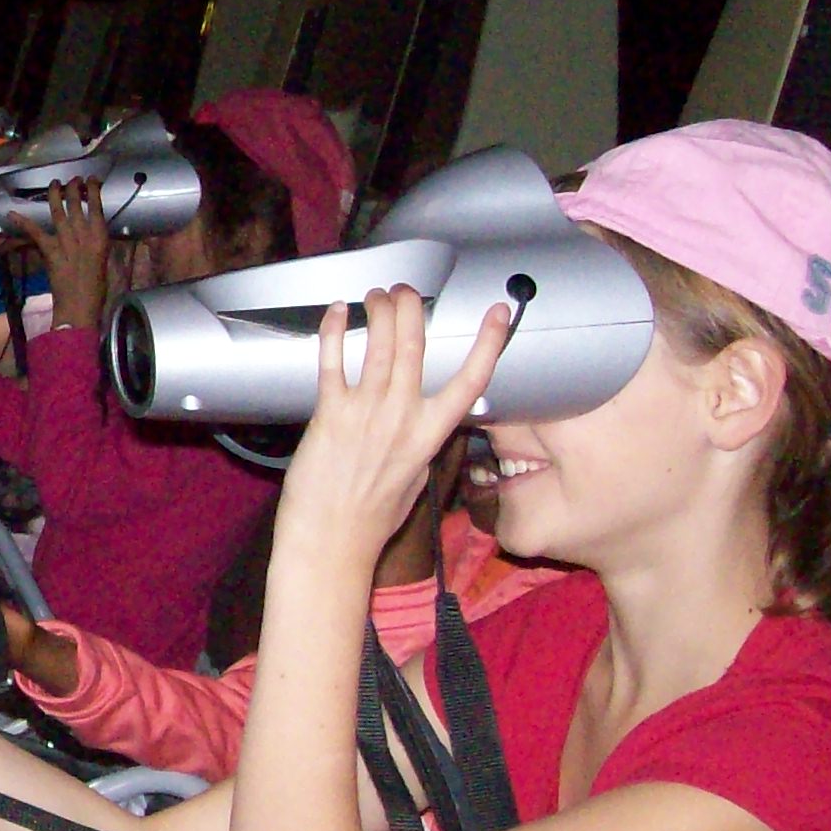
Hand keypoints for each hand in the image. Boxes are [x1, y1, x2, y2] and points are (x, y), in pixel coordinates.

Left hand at [12, 177, 112, 330]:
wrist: (80, 307)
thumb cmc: (96, 289)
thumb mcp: (103, 262)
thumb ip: (97, 244)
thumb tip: (93, 233)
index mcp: (100, 238)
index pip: (97, 206)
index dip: (93, 190)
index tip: (90, 181)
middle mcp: (84, 235)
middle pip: (76, 204)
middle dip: (73, 188)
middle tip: (71, 179)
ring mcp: (66, 242)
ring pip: (58, 211)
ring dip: (54, 195)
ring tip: (54, 183)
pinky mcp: (50, 251)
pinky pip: (35, 232)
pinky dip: (23, 222)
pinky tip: (13, 213)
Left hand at [277, 287, 513, 569]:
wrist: (333, 540)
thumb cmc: (372, 517)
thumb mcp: (417, 479)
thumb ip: (423, 444)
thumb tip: (427, 424)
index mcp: (431, 435)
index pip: (472, 380)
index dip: (490, 342)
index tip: (499, 312)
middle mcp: (403, 418)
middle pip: (415, 346)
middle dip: (412, 308)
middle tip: (406, 290)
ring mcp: (367, 413)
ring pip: (378, 345)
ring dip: (378, 311)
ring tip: (376, 294)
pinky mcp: (331, 414)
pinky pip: (332, 361)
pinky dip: (333, 331)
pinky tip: (335, 312)